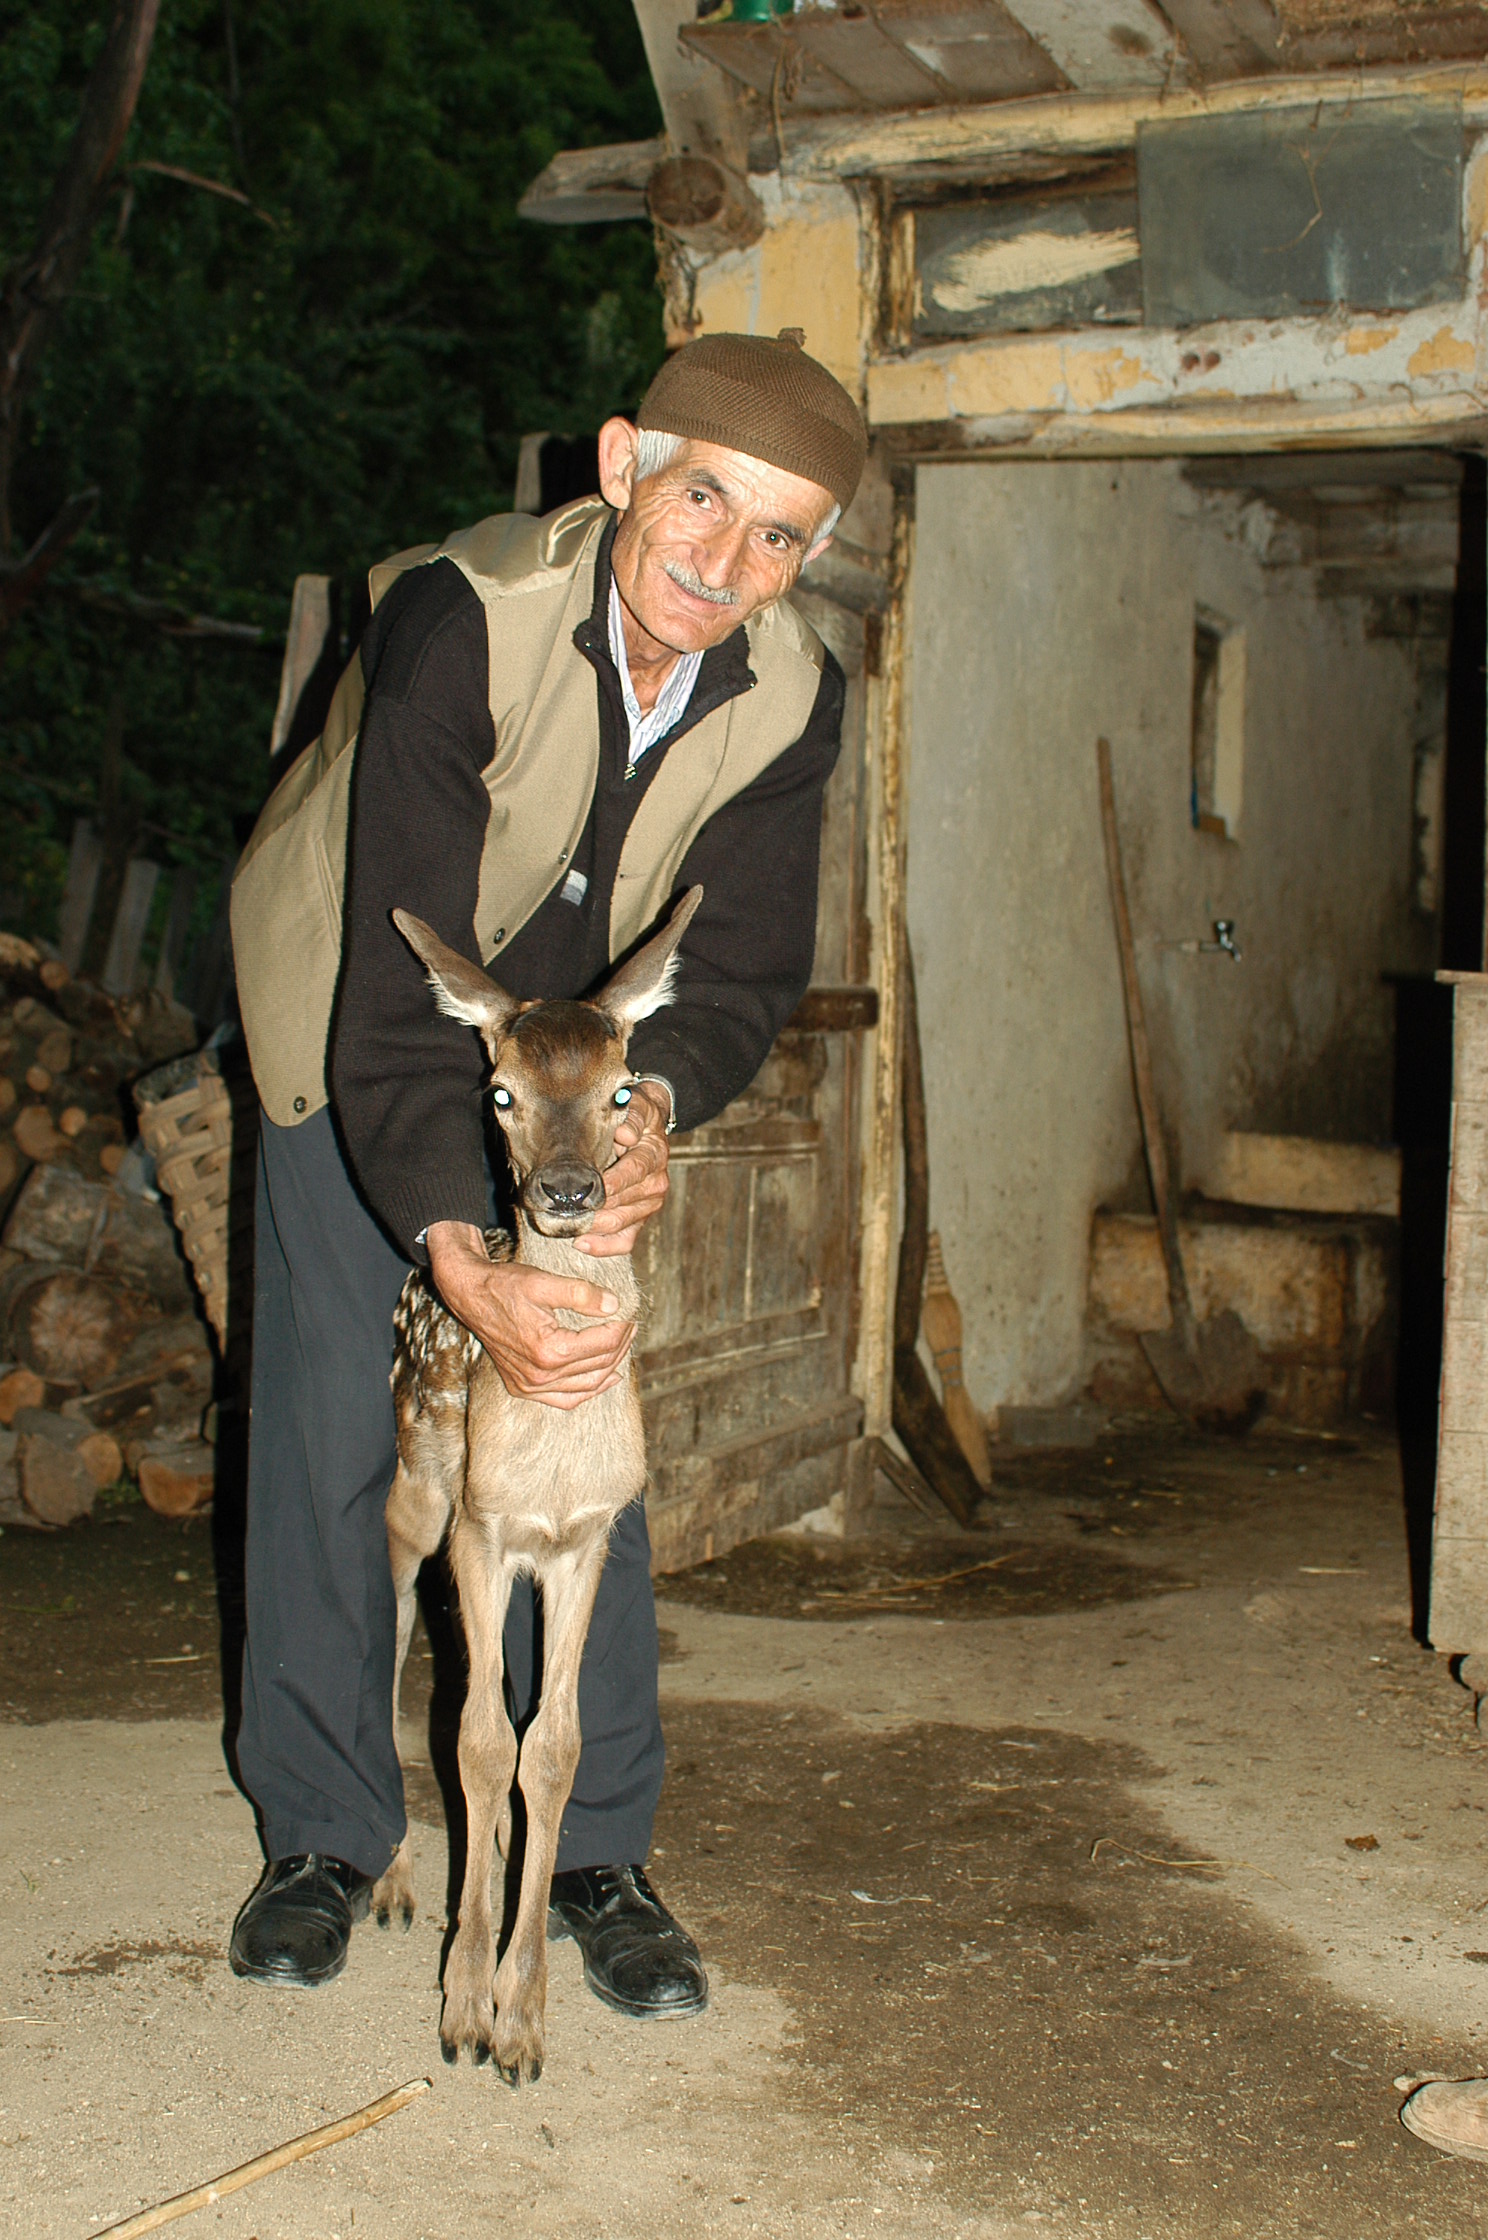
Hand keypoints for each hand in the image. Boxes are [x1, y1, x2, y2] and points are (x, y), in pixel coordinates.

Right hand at [426, 1221, 633, 1409]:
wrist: (470, 1296)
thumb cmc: (505, 1286)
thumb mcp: (545, 1282)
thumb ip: (583, 1294)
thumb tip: (614, 1306)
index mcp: (549, 1350)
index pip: (602, 1345)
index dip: (621, 1330)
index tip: (631, 1317)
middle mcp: (539, 1375)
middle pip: (597, 1366)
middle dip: (620, 1346)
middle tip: (631, 1328)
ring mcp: (529, 1386)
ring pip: (586, 1386)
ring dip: (609, 1368)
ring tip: (623, 1348)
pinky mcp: (522, 1388)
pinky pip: (564, 1400)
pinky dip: (587, 1392)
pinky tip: (605, 1379)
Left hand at [573, 1079, 671, 1259]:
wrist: (648, 1126)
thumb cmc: (637, 1116)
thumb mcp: (637, 1105)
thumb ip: (632, 1116)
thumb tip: (624, 1134)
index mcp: (654, 1156)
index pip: (633, 1173)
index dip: (610, 1182)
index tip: (585, 1188)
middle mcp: (656, 1185)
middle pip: (623, 1204)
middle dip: (592, 1208)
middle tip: (561, 1210)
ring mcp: (649, 1206)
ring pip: (620, 1224)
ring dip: (591, 1227)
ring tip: (563, 1224)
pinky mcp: (640, 1220)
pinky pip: (625, 1242)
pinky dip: (603, 1246)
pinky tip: (580, 1243)